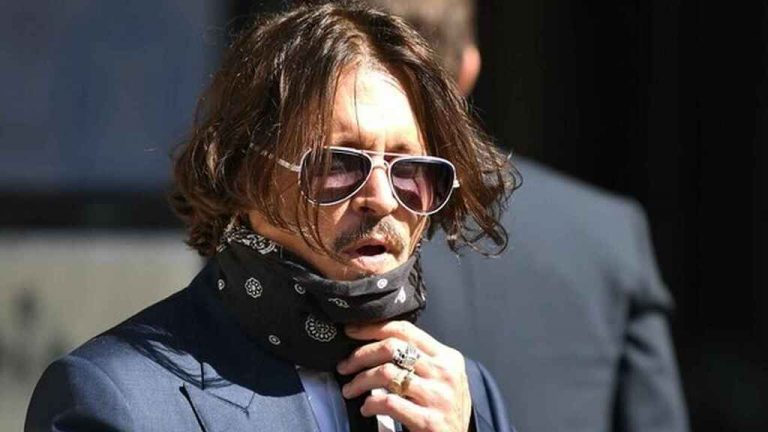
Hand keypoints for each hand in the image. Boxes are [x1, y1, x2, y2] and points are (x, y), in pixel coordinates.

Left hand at [337, 321, 471, 431]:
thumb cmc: (444, 408)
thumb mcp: (441, 376)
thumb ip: (418, 359)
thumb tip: (376, 342)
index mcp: (447, 356)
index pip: (405, 330)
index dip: (373, 328)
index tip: (352, 331)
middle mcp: (444, 372)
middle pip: (392, 348)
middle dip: (361, 355)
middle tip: (344, 365)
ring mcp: (438, 396)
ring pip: (386, 373)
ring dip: (360, 381)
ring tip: (350, 390)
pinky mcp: (429, 421)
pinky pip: (389, 403)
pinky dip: (371, 403)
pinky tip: (366, 408)